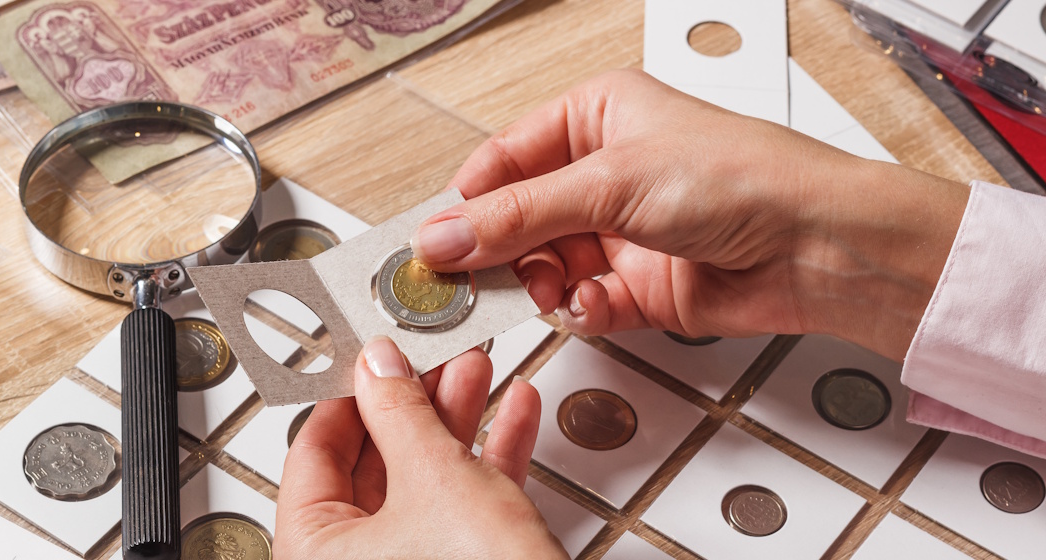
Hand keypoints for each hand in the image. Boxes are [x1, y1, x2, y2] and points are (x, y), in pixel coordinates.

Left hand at [274, 337, 566, 559]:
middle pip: (375, 463)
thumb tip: (377, 368)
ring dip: (457, 421)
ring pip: (424, 482)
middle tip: (435, 357)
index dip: (351, 394)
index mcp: (314, 554)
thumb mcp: (436, 479)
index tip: (375, 357)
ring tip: (478, 371)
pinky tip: (513, 415)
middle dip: (418, 402)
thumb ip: (401, 413)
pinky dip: (488, 462)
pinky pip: (461, 508)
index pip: (313, 452)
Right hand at [411, 69, 968, 360]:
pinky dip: (581, 310)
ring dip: (540, 285)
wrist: (818, 246)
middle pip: (517, 220)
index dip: (465, 204)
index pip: (502, 163)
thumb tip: (446, 234)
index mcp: (594, 119)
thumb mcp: (611, 182)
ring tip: (545, 291)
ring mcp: (619, 233)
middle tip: (468, 282)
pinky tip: (596, 303)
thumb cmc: (743, 177)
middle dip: (498, 253)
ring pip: (543, 268)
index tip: (432, 244)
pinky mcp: (637, 286)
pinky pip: (580, 304)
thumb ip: (519, 215)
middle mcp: (603, 175)